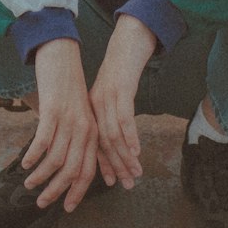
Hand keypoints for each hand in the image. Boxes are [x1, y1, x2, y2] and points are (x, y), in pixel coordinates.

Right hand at [21, 38, 98, 212]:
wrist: (61, 55)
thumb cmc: (64, 86)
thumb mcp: (73, 113)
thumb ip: (69, 136)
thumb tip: (56, 162)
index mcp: (91, 132)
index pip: (88, 170)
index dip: (78, 191)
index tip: (67, 207)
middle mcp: (84, 129)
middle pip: (73, 171)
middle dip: (58, 191)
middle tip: (42, 203)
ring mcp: (69, 120)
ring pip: (56, 160)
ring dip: (42, 176)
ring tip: (29, 184)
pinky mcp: (53, 111)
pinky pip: (43, 141)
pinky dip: (34, 156)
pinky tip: (25, 163)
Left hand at [89, 14, 154, 188]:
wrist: (126, 42)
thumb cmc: (119, 71)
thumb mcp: (109, 95)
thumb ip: (106, 116)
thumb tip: (111, 140)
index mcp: (90, 110)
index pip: (93, 143)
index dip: (101, 165)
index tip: (110, 183)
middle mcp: (95, 107)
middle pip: (103, 144)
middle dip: (115, 167)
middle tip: (127, 186)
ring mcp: (106, 98)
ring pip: (113, 135)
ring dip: (124, 157)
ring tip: (135, 174)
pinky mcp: (119, 90)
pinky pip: (124, 117)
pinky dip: (130, 136)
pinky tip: (136, 151)